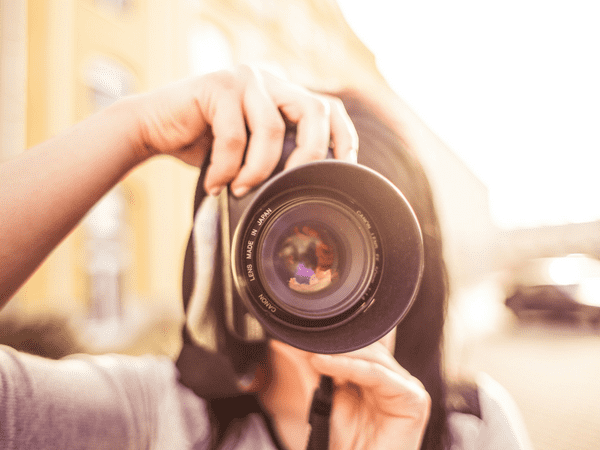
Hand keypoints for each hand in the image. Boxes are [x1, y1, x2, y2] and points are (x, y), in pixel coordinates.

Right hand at [131, 65, 357, 196]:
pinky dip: (227, 168)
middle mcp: (269, 81)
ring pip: (273, 129)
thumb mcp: (250, 152)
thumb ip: (278, 156)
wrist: (154, 129)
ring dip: (257, 170)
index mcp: (282, 94)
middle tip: (290, 186)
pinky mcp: (219, 85)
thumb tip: (311, 187)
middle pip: (314, 111)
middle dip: (309, 155)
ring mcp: (246, 79)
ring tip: (240, 190)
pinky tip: (214, 183)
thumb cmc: (205, 145)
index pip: (328, 108)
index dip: (344, 138)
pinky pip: (235, 137)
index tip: (342, 170)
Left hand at [310, 342, 430, 449]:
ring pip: (371, 357)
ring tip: (309, 351)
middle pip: (366, 348)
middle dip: (332, 343)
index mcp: (381, 375)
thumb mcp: (322, 396)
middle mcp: (396, 378)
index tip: (299, 333)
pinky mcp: (414, 399)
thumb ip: (309, 367)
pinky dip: (348, 366)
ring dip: (337, 352)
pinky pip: (377, 374)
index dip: (330, 339)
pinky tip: (321, 362)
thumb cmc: (344, 443)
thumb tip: (283, 340)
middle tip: (301, 338)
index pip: (358, 345)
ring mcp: (408, 387)